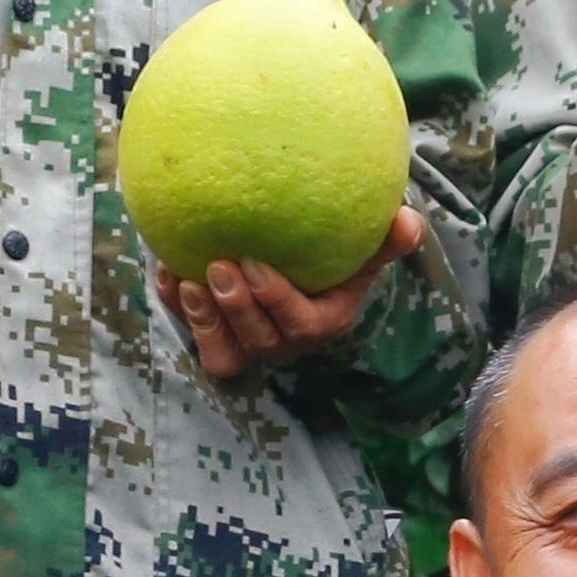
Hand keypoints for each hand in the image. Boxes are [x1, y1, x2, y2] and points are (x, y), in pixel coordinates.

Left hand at [158, 206, 426, 380]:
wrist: (303, 266)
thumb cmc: (338, 256)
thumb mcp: (366, 248)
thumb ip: (388, 238)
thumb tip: (410, 222)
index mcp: (323, 321)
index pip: (300, 323)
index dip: (275, 301)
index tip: (253, 263)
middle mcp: (284, 340)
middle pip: (259, 341)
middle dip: (236, 310)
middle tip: (218, 265)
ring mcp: (248, 343)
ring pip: (223, 354)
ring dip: (203, 322)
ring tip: (186, 280)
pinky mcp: (216, 334)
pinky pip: (194, 333)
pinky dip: (177, 307)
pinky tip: (166, 269)